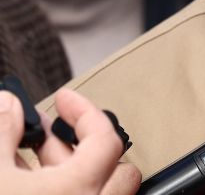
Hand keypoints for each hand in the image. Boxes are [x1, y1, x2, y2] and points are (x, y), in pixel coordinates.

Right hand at [0, 88, 140, 194]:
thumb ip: (3, 132)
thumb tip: (9, 104)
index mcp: (79, 188)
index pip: (108, 138)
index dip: (84, 110)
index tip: (65, 99)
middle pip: (113, 164)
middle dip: (80, 143)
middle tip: (50, 132)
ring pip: (100, 188)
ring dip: (72, 168)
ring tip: (33, 158)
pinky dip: (67, 189)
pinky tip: (33, 184)